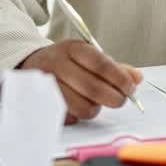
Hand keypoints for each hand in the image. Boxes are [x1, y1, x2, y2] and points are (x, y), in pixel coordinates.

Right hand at [19, 40, 144, 123]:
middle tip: (121, 100)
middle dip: (114, 98)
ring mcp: (47, 86)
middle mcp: (57, 65)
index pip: (101, 64)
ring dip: (95, 108)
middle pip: (93, 88)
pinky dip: (79, 114)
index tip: (131, 87)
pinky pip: (71, 117)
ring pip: (83, 106)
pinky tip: (76, 105)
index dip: (120, 78)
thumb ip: (113, 67)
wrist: (28, 64)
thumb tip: (137, 78)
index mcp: (72, 48)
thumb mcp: (86, 56)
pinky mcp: (42, 104)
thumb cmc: (65, 62)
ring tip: (95, 102)